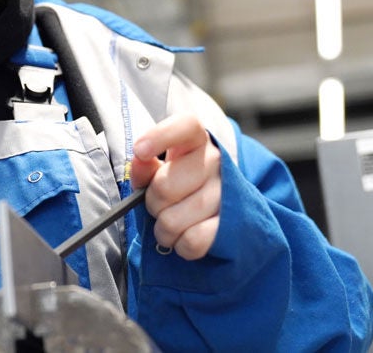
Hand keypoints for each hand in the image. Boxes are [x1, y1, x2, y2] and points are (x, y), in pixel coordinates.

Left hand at [129, 113, 221, 260]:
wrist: (223, 210)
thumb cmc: (182, 185)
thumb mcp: (161, 170)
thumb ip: (145, 166)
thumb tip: (139, 160)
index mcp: (196, 141)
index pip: (186, 126)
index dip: (161, 136)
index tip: (140, 150)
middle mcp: (216, 161)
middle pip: (165, 186)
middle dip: (152, 203)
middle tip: (158, 205)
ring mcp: (227, 192)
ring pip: (173, 220)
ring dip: (163, 230)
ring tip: (171, 224)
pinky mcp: (233, 223)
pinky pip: (192, 241)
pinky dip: (181, 245)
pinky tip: (185, 236)